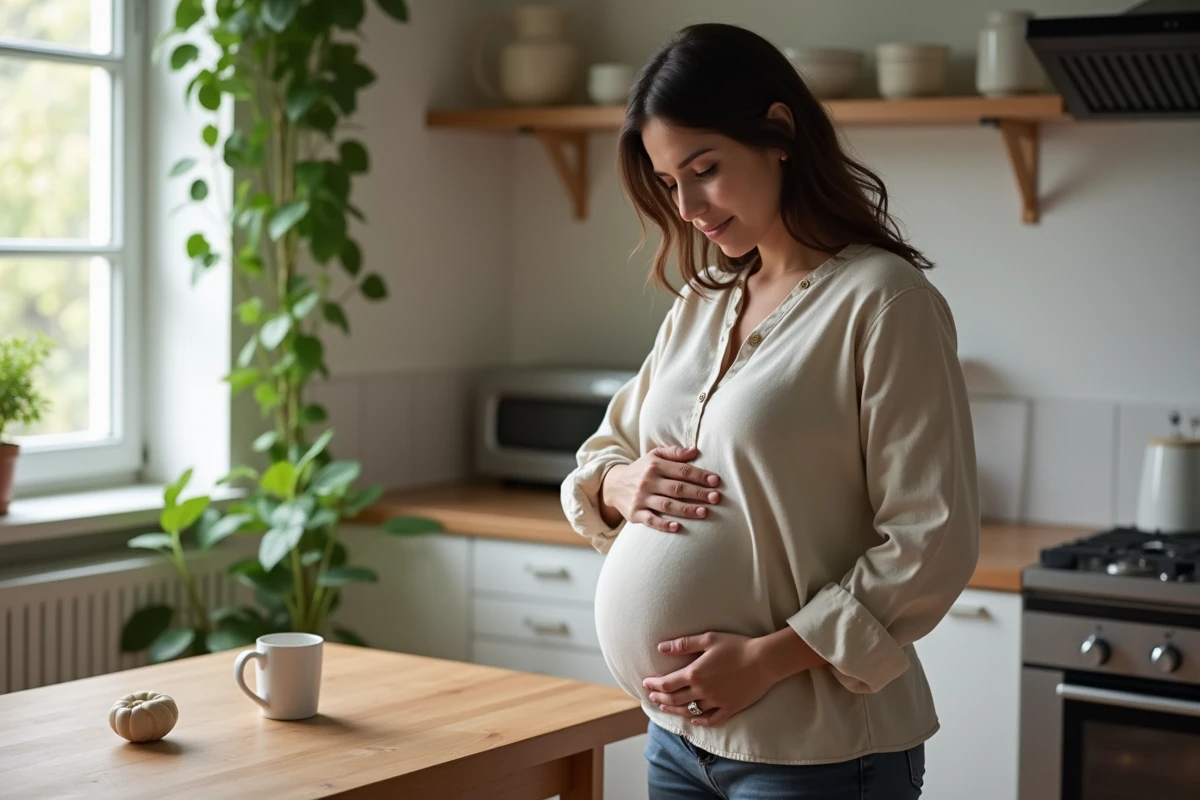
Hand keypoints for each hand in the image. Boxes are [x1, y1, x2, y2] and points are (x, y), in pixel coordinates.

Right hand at [599, 446, 721, 532]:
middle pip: (677, 488)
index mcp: (655, 466)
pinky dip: (663, 524)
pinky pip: (650, 520)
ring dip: (686, 509)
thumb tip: (695, 451)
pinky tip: (677, 527)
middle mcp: (648, 481)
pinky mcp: (635, 514)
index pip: (682, 471)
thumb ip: (674, 453)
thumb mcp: (654, 456)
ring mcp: (641, 498)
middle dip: (698, 493)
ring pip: (667, 505)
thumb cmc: (641, 470)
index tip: (716, 481)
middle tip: (716, 498)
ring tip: (704, 512)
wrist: (613, 485)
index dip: (700, 476)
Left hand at [641, 632, 775, 726]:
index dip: (654, 685)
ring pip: (690, 711)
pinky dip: (700, 721)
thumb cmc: (736, 646)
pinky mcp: (730, 708)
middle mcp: (702, 691)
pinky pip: (712, 719)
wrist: (764, 660)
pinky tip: (694, 720)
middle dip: (660, 699)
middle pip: (675, 700)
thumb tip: (661, 648)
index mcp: (694, 674)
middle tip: (652, 697)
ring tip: (665, 709)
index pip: (667, 684)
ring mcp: (716, 702)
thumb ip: (683, 644)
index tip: (646, 684)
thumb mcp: (708, 639)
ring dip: (675, 711)